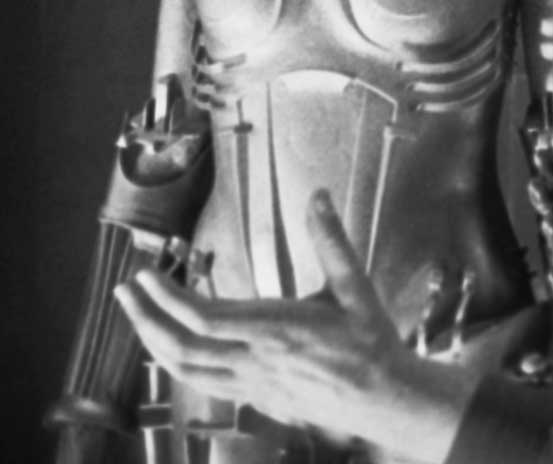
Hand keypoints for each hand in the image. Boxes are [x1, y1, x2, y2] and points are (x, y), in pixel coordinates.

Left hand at [113, 190, 460, 453]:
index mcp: (277, 330)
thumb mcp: (356, 286)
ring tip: (139, 315)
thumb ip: (332, 241)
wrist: (384, 397)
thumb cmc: (371, 341)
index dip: (168, 298)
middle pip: (182, 347)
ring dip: (154, 342)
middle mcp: (256, 361)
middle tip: (127, 290)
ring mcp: (252, 384)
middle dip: (147, 318)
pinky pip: (204, 383)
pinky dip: (178, 364)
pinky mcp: (256, 397)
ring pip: (187, 370)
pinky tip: (173, 348)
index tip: (146, 273)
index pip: (205, 317)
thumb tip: (318, 196)